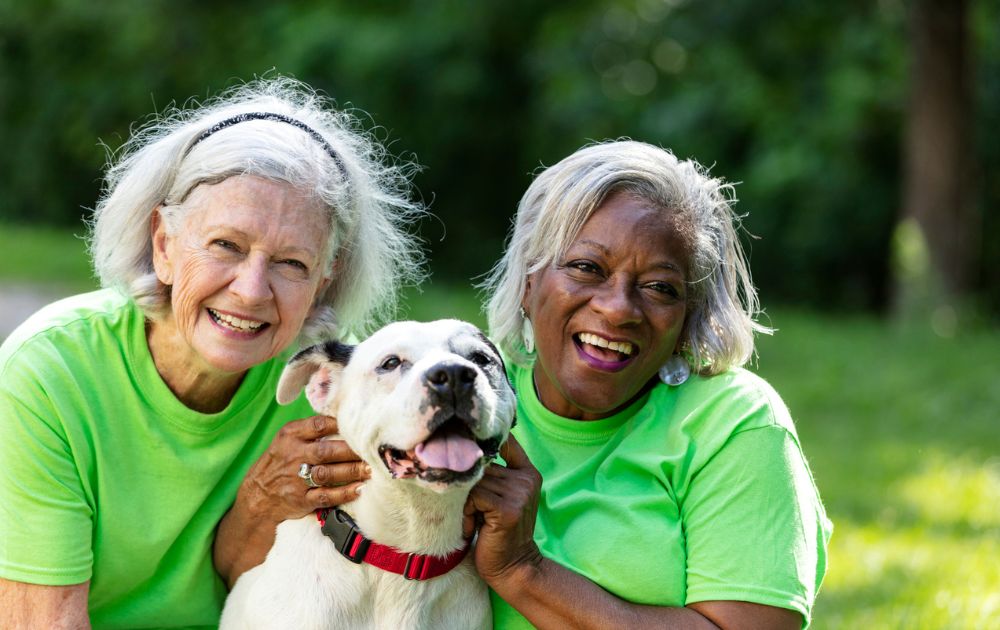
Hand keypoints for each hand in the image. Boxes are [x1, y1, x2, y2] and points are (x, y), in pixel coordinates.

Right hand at [237, 415, 369, 524]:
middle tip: (373, 450)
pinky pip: (326, 496)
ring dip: (353, 471)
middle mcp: (292, 455)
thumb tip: (347, 418)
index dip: (341, 424)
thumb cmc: (281, 461)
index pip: (318, 424)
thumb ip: (312, 429)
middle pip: (326, 451)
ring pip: (328, 474)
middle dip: (352, 451)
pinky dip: (344, 493)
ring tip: (372, 469)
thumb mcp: (288, 439)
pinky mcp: (301, 500)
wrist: (257, 495)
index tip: (361, 425)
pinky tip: (360, 489)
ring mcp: (296, 479)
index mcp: (290, 435)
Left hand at [464, 434, 543, 585]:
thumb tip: (463, 447)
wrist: (512, 567)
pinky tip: (471, 527)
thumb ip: (495, 473)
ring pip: (475, 480)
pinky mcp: (507, 509)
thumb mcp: (502, 497)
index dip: (484, 442)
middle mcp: (527, 479)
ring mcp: (519, 493)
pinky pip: (474, 496)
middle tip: (472, 510)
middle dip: (469, 485)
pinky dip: (466, 512)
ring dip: (465, 502)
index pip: (506, 441)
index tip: (467, 446)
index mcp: (528, 472)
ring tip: (472, 520)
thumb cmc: (498, 531)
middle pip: (482, 464)